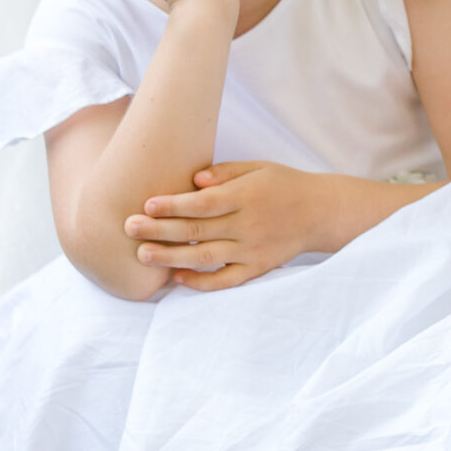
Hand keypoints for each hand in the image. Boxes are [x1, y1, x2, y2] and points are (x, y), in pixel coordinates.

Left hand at [126, 161, 329, 290]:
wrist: (320, 212)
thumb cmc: (283, 185)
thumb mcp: (258, 168)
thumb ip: (225, 173)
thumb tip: (193, 181)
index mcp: (249, 196)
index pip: (205, 203)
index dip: (175, 204)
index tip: (147, 203)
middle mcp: (250, 224)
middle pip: (199, 230)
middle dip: (161, 229)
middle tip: (130, 228)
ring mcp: (253, 250)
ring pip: (206, 257)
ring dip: (172, 257)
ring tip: (143, 255)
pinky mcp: (258, 268)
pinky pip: (226, 280)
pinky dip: (201, 282)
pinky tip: (177, 277)